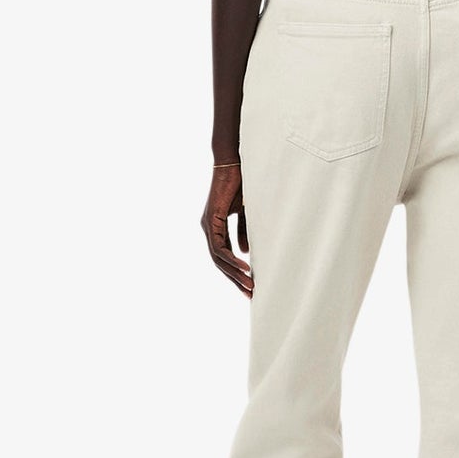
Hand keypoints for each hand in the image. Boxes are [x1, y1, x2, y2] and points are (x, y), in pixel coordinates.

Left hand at [201, 163, 251, 297]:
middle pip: (220, 262)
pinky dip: (229, 258)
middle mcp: (209, 228)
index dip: (236, 272)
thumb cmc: (241, 184)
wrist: (234, 163)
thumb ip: (245, 232)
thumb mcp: (247, 214)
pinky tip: (243, 267)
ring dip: (234, 273)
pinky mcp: (211, 220)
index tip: (250, 285)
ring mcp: (208, 225)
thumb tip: (246, 252)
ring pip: (218, 258)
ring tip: (248, 285)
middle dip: (236, 279)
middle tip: (250, 294)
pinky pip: (218, 246)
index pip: (224, 256)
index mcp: (216, 227)